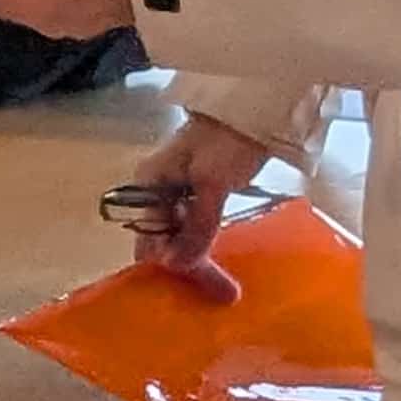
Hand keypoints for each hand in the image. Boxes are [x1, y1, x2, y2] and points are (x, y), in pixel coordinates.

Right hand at [127, 116, 283, 300]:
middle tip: (226, 294)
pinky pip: (192, 226)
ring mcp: (175, 191)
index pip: (150, 238)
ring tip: (225, 284)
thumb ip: (197, 225)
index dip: (174, 266)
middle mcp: (154, 191)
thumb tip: (179, 266)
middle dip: (189, 268)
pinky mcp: (196, 190)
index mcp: (148, 186)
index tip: (207, 290)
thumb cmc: (226, 140)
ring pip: (178, 235)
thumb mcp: (212, 184)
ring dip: (199, 259)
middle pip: (162, 241)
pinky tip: (220, 256)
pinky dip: (205, 243)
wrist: (252, 106)